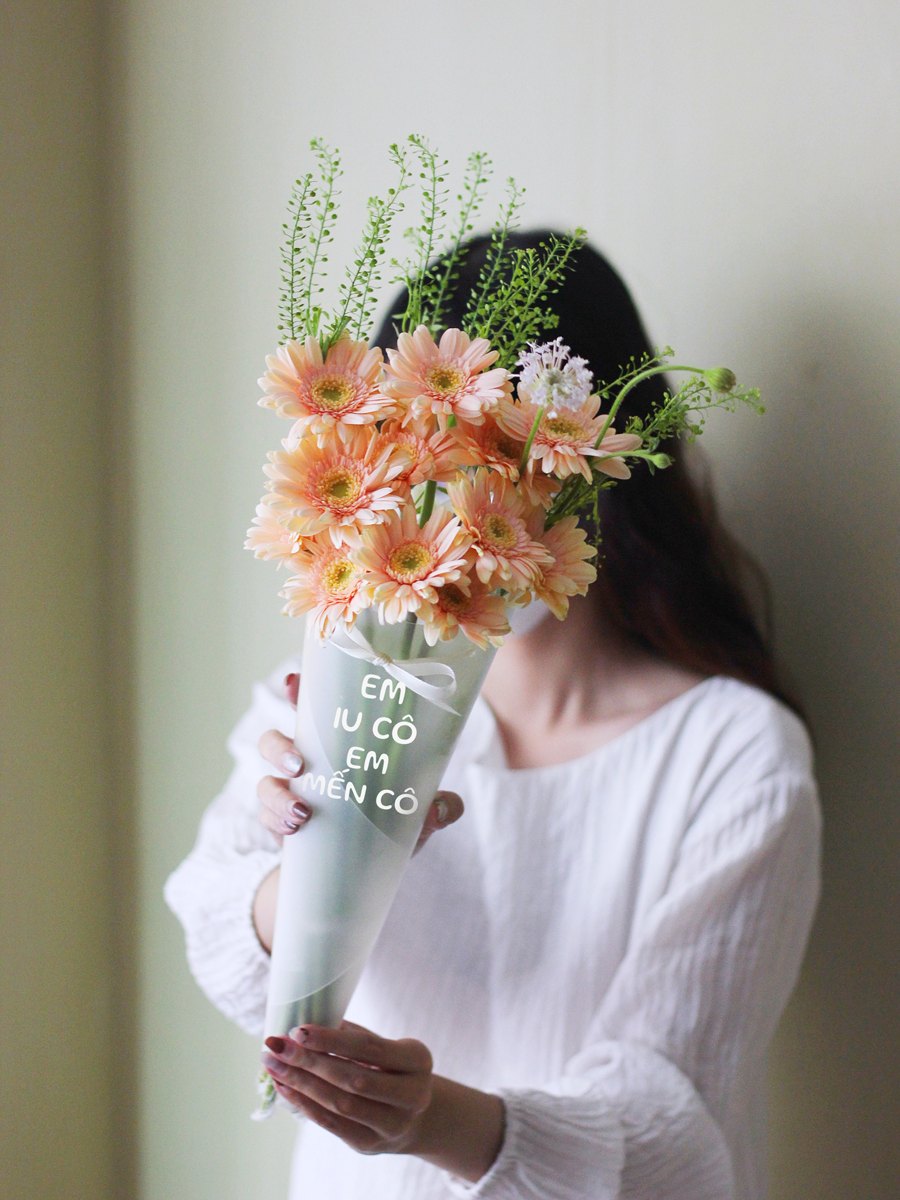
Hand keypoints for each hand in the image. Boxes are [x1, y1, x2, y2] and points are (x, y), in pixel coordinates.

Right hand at [256, 673, 463, 850]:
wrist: (359, 870)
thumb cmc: (385, 824)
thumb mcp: (414, 815)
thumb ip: (433, 809)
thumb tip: (447, 806)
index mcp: (334, 746)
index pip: (311, 710)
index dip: (297, 691)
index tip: (292, 681)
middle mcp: (305, 763)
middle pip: (273, 740)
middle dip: (279, 747)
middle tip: (299, 764)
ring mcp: (288, 794)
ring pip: (265, 782)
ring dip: (277, 793)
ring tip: (302, 811)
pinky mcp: (280, 823)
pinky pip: (265, 817)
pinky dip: (276, 822)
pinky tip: (295, 829)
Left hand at [261, 1021, 504, 1181]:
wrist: (417, 1116)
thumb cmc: (394, 1070)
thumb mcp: (388, 1049)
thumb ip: (356, 1038)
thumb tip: (309, 1027)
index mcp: (418, 1060)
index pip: (369, 1048)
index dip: (332, 1040)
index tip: (298, 1030)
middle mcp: (412, 1095)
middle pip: (353, 1078)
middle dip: (309, 1061)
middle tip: (277, 1046)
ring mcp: (392, 1125)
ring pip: (340, 1104)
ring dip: (301, 1083)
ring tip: (274, 1065)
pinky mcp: (370, 1144)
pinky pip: (331, 1124)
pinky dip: (304, 1104)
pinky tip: (285, 1087)